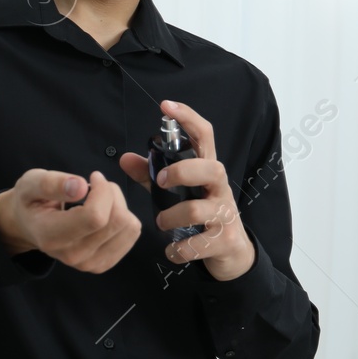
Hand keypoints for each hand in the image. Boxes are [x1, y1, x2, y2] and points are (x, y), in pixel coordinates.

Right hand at [0, 168, 140, 273]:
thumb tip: (80, 187)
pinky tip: (105, 213)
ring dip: (120, 204)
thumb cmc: (31, 200)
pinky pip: (132, 234)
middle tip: (96, 184)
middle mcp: (72, 256)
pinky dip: (124, 217)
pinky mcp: (103, 263)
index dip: (102, 191)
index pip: (95, 217)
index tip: (93, 177)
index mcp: (52, 237)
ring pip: (128, 227)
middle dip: (113, 194)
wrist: (29, 225)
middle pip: (117, 221)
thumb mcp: (31, 183)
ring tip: (99, 199)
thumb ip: (51, 184)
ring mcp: (90, 263)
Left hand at [116, 99, 254, 280]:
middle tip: (161, 180)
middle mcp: (220, 188)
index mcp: (207, 171)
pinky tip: (171, 250)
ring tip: (161, 223)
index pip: (204, 136)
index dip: (188, 118)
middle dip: (182, 172)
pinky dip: (177, 249)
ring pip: (198, 210)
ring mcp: (225, 215)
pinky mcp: (224, 241)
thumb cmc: (201, 215)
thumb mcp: (176, 192)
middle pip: (211, 168)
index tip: (165, 106)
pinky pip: (196, 245)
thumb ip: (151, 176)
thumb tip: (125, 158)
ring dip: (171, 217)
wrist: (232, 252)